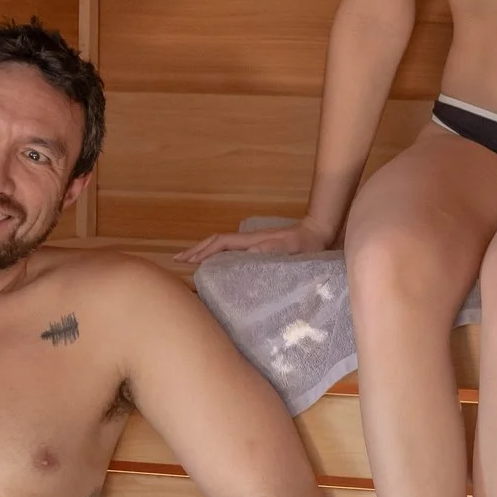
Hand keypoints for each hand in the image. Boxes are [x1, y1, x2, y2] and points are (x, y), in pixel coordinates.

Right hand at [177, 219, 333, 267]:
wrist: (317, 233)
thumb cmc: (305, 243)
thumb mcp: (289, 247)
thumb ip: (270, 249)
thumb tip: (246, 253)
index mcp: (251, 240)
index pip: (220, 243)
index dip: (202, 252)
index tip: (186, 261)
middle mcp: (248, 239)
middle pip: (216, 241)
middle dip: (197, 250)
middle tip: (178, 260)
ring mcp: (253, 242)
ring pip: (222, 245)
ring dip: (205, 252)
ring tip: (191, 262)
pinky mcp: (259, 247)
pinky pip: (232, 250)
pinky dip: (219, 255)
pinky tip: (217, 264)